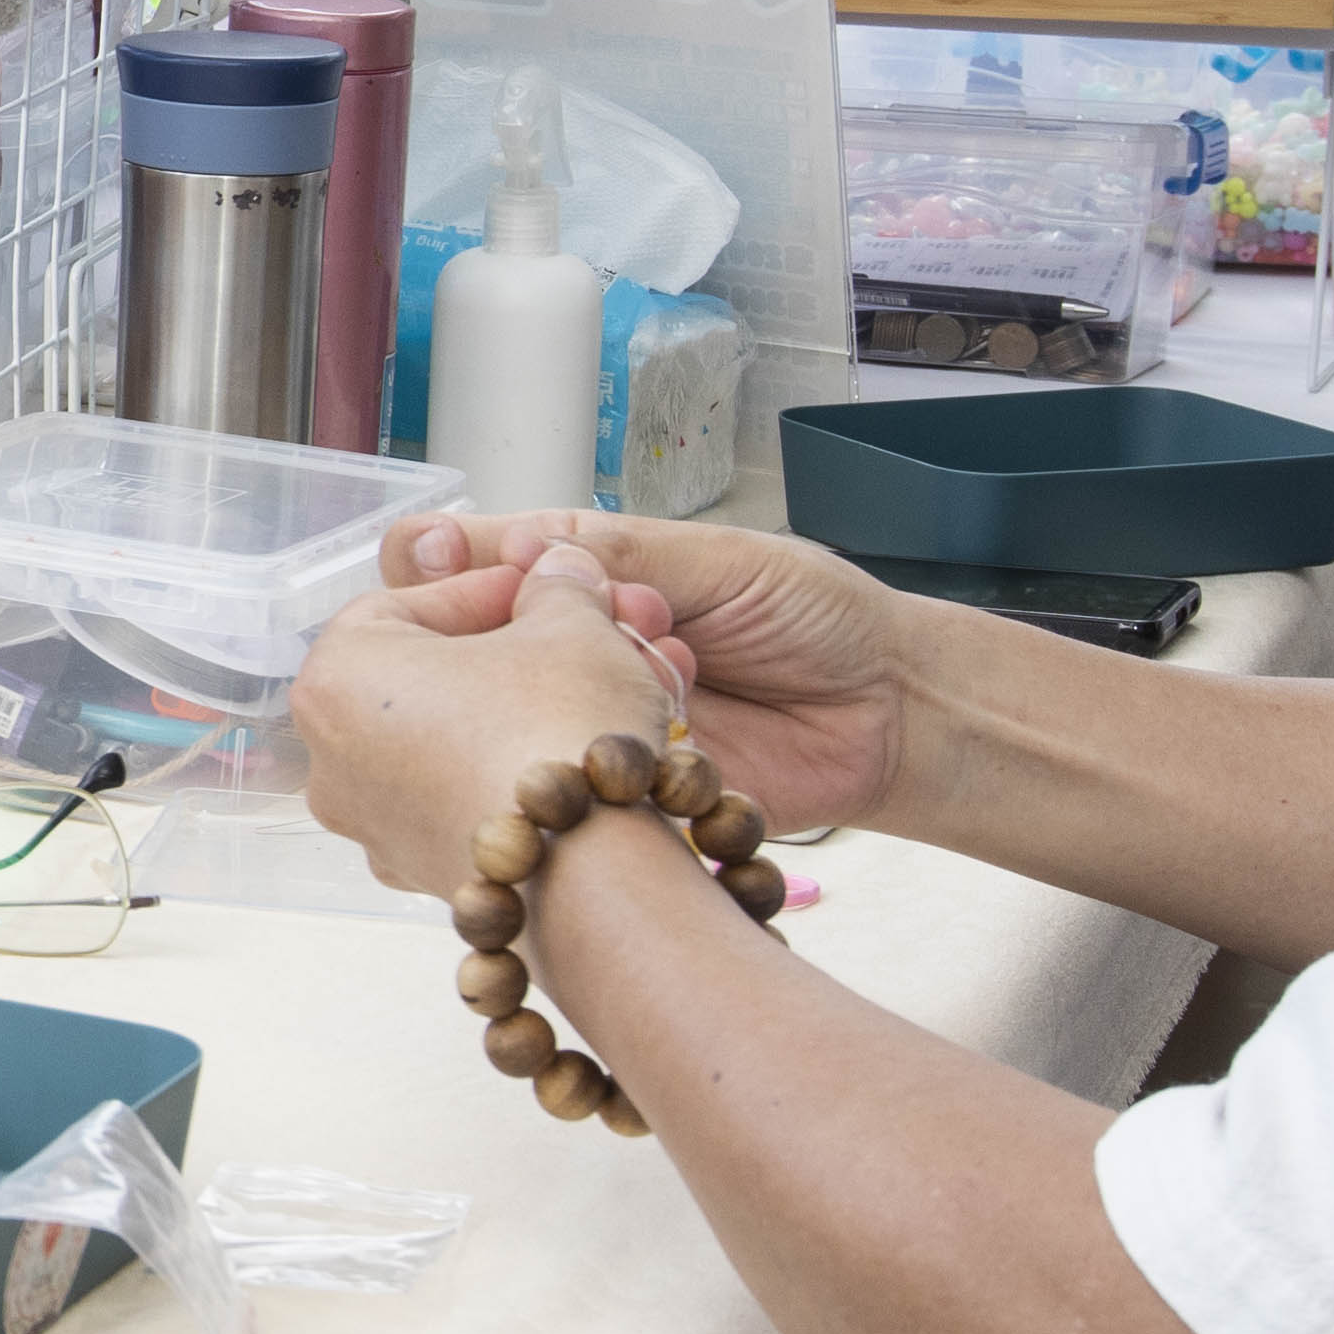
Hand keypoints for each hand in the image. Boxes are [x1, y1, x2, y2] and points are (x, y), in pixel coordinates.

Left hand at [289, 534, 692, 897]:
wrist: (590, 870)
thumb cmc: (556, 737)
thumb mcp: (571, 625)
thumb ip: (557, 588)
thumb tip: (558, 575)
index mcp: (336, 679)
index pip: (403, 604)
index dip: (482, 587)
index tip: (537, 586)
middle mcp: (332, 759)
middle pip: (422, 676)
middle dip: (503, 652)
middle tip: (565, 638)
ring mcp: (373, 824)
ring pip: (446, 741)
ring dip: (513, 711)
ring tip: (586, 696)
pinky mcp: (421, 870)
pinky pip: (462, 799)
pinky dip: (509, 773)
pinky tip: (573, 760)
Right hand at [362, 509, 929, 837]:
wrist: (895, 712)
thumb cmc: (819, 617)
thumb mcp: (721, 560)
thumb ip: (618, 556)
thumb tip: (510, 542)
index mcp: (584, 575)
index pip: (469, 562)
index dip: (439, 567)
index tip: (448, 571)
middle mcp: (568, 651)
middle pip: (468, 650)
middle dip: (516, 632)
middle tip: (606, 621)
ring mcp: (585, 724)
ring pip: (517, 716)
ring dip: (583, 689)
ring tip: (679, 666)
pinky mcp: (616, 791)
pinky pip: (576, 778)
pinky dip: (606, 754)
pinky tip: (657, 734)